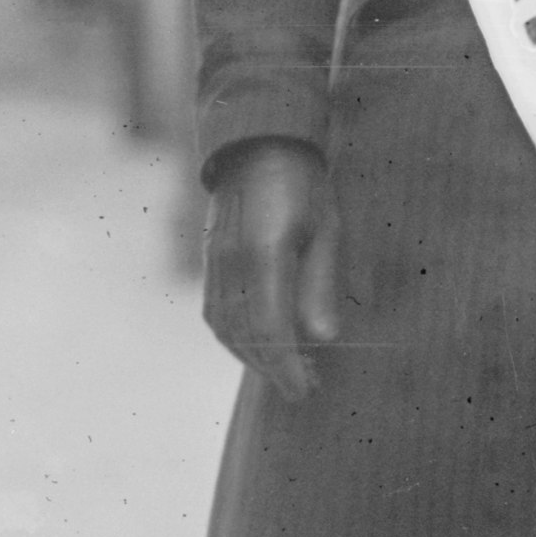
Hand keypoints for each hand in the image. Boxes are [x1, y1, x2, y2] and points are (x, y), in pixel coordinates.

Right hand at [201, 138, 343, 395]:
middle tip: (307, 387)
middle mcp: (230, 264)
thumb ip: (320, 286)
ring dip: (253, 359)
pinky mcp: (209, 263)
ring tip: (288, 371)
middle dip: (273, 370)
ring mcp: (214, 264)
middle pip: (244, 337)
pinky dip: (236, 340)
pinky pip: (216, 315)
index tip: (305, 392)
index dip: (286, 368)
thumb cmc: (303, 185)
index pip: (269, 329)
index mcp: (263, 254)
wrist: (255, 144)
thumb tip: (322, 340)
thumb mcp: (326, 230)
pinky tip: (260, 346)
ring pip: (225, 330)